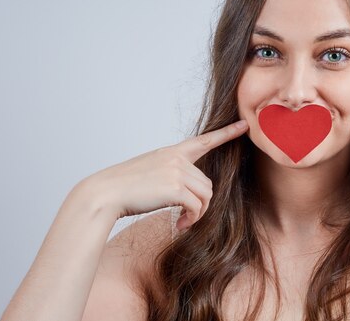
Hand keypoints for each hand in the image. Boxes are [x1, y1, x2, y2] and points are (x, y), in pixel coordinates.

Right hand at [76, 120, 248, 229]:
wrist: (104, 194)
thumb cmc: (125, 188)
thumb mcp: (151, 172)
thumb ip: (173, 175)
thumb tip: (192, 195)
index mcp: (172, 152)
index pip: (204, 140)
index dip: (227, 133)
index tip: (244, 125)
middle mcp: (177, 158)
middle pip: (208, 184)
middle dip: (201, 204)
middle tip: (186, 217)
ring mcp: (176, 171)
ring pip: (206, 196)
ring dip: (197, 214)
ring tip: (183, 221)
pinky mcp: (175, 187)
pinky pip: (197, 207)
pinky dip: (192, 220)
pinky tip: (180, 224)